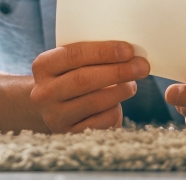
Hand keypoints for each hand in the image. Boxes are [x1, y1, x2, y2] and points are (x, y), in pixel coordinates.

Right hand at [30, 41, 147, 132]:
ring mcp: (55, 116)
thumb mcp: (69, 63)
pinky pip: (100, 122)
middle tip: (142, 66)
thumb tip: (128, 53)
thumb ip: (90, 56)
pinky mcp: (69, 134)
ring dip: (120, 91)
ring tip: (133, 84)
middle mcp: (44, 92)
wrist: (51, 107)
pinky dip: (115, 111)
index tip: (128, 50)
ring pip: (94, 102)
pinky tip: (118, 104)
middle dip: (117, 71)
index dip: (103, 52)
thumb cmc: (68, 77)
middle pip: (84, 79)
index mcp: (43, 66)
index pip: (74, 55)